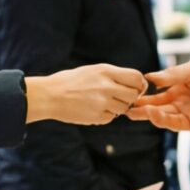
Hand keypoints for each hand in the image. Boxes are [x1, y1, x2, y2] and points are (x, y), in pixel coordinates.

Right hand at [25, 64, 147, 124]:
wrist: (49, 96)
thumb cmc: (69, 81)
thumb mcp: (92, 70)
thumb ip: (112, 76)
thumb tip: (133, 82)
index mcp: (106, 71)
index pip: (137, 77)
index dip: (140, 84)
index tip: (136, 88)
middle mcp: (106, 86)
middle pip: (134, 95)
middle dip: (130, 98)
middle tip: (119, 98)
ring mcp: (102, 102)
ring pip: (124, 108)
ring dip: (117, 108)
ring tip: (103, 103)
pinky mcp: (97, 116)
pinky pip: (111, 118)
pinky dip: (106, 116)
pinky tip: (93, 110)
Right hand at [133, 61, 189, 131]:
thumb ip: (173, 74)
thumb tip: (150, 77)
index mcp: (180, 86)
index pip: (157, 91)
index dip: (143, 93)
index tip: (129, 91)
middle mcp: (181, 101)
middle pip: (156, 106)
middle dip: (140, 107)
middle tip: (124, 107)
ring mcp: (187, 113)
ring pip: (163, 116)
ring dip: (148, 115)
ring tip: (134, 111)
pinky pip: (175, 124)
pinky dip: (163, 120)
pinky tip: (154, 114)